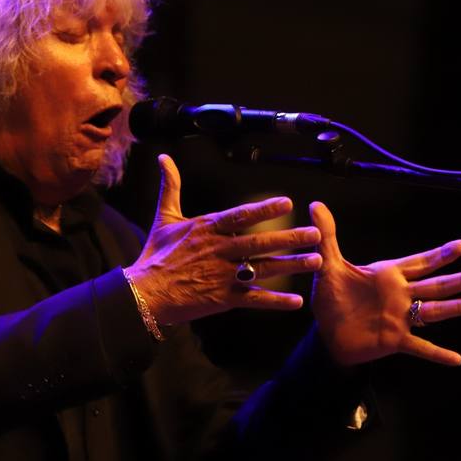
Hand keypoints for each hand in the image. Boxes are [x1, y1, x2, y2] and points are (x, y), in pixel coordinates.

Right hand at [126, 155, 322, 325]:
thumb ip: (171, 187)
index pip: (240, 216)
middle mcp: (219, 250)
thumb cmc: (155, 255)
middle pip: (259, 243)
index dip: (263, 209)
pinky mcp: (223, 298)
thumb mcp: (165, 218)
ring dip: (291, 265)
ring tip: (317, 261)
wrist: (144, 292)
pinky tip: (296, 302)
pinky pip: (254, 299)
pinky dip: (275, 301)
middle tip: (315, 234)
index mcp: (208, 229)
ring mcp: (223, 275)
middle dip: (289, 238)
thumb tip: (163, 158)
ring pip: (263, 269)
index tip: (287, 203)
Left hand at [309, 201, 460, 366]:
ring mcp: (401, 319)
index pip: (420, 263)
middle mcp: (401, 295)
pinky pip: (420, 347)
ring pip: (436, 312)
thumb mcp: (328, 266)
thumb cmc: (332, 298)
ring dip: (460, 308)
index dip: (441, 255)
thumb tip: (316, 205)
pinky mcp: (395, 340)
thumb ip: (327, 237)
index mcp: (389, 275)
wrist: (326, 334)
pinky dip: (438, 353)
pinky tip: (458, 359)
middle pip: (437, 286)